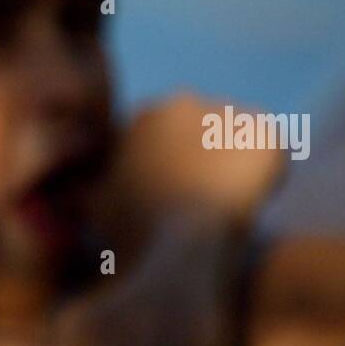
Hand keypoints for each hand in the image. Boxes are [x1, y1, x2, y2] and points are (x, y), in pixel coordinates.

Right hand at [99, 91, 286, 228]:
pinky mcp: (266, 135)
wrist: (182, 244)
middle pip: (198, 131)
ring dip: (232, 162)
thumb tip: (75, 184)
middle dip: (200, 156)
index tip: (169, 195)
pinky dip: (266, 172)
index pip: (161, 136)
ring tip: (226, 203)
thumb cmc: (133, 229)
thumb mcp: (91, 206)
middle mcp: (183, 101)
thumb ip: (85, 185)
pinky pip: (269, 153)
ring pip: (233, 139)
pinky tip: (254, 200)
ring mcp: (227, 113)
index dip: (166, 165)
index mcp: (142, 115)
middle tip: (198, 200)